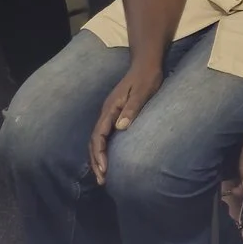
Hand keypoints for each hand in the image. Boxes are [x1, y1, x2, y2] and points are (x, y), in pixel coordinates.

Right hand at [89, 61, 164, 184]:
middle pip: (95, 141)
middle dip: (96, 161)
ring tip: (103, 176)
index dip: (99, 153)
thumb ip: (132, 108)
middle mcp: (107, 112)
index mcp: (110, 108)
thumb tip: (120, 127)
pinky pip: (105, 136)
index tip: (103, 169)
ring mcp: (110, 114)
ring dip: (98, 158)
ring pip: (98, 140)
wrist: (146, 63)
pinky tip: (108, 160)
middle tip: (102, 180)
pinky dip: (104, 150)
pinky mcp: (115, 115)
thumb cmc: (147, 77)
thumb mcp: (143, 92)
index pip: (99, 135)